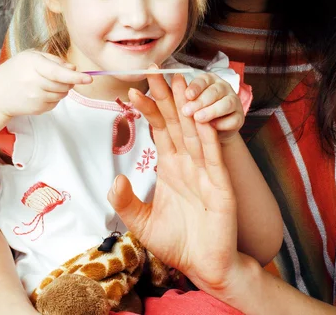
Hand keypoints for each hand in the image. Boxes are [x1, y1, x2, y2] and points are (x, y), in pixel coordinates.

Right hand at [0, 50, 91, 117]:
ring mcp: (35, 98)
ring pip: (62, 95)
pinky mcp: (37, 109)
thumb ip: (54, 60)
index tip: (89, 79)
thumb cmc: (15, 71)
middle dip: (69, 81)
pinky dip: (54, 97)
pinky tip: (41, 92)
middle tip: (60, 76)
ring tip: (46, 83)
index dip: (76, 77)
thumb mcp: (31, 56)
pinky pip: (56, 103)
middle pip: (64, 85)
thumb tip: (73, 68)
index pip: (59, 73)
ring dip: (61, 89)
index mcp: (33, 65)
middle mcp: (34, 83)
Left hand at [107, 73, 241, 291]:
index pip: (158, 129)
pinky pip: (212, 155)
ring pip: (195, 131)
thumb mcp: (142, 222)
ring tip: (181, 81)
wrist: (206, 266)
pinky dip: (207, 134)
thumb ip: (126, 202)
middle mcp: (187, 163)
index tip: (133, 89)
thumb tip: (115, 180)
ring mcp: (205, 171)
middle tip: (155, 70)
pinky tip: (202, 115)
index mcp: (170, 166)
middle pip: (176, 122)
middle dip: (166, 96)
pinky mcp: (220, 184)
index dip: (148, 109)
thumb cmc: (178, 242)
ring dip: (188, 106)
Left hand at [181, 73, 243, 142]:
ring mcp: (234, 101)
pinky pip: (234, 119)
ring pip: (226, 104)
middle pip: (214, 91)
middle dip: (200, 101)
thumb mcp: (186, 103)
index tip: (187, 95)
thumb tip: (160, 92)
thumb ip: (176, 97)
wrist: (212, 130)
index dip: (195, 87)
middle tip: (187, 111)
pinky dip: (223, 124)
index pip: (203, 80)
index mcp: (208, 80)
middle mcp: (223, 88)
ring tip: (198, 119)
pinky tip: (212, 127)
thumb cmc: (196, 112)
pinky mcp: (239, 117)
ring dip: (212, 111)